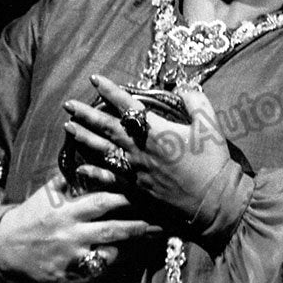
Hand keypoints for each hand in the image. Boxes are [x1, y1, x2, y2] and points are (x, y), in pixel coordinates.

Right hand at [0, 172, 162, 282]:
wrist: (6, 246)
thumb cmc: (32, 214)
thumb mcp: (48, 192)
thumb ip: (69, 178)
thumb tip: (86, 157)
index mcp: (68, 210)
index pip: (102, 202)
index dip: (126, 198)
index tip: (145, 194)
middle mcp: (71, 234)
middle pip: (111, 230)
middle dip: (138, 226)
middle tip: (161, 223)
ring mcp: (71, 257)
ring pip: (107, 254)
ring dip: (131, 249)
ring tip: (152, 241)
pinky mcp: (68, 276)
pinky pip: (95, 272)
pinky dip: (111, 265)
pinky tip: (128, 259)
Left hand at [64, 74, 231, 220]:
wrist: (214, 202)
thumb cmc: (213, 163)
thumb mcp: (210, 125)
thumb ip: (196, 101)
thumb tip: (184, 88)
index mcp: (157, 132)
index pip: (128, 106)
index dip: (110, 91)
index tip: (95, 79)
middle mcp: (142, 150)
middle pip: (108, 128)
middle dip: (87, 114)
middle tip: (68, 104)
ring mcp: (137, 171)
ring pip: (104, 151)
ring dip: (85, 138)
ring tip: (68, 128)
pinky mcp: (138, 188)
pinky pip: (111, 178)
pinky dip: (94, 172)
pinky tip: (81, 167)